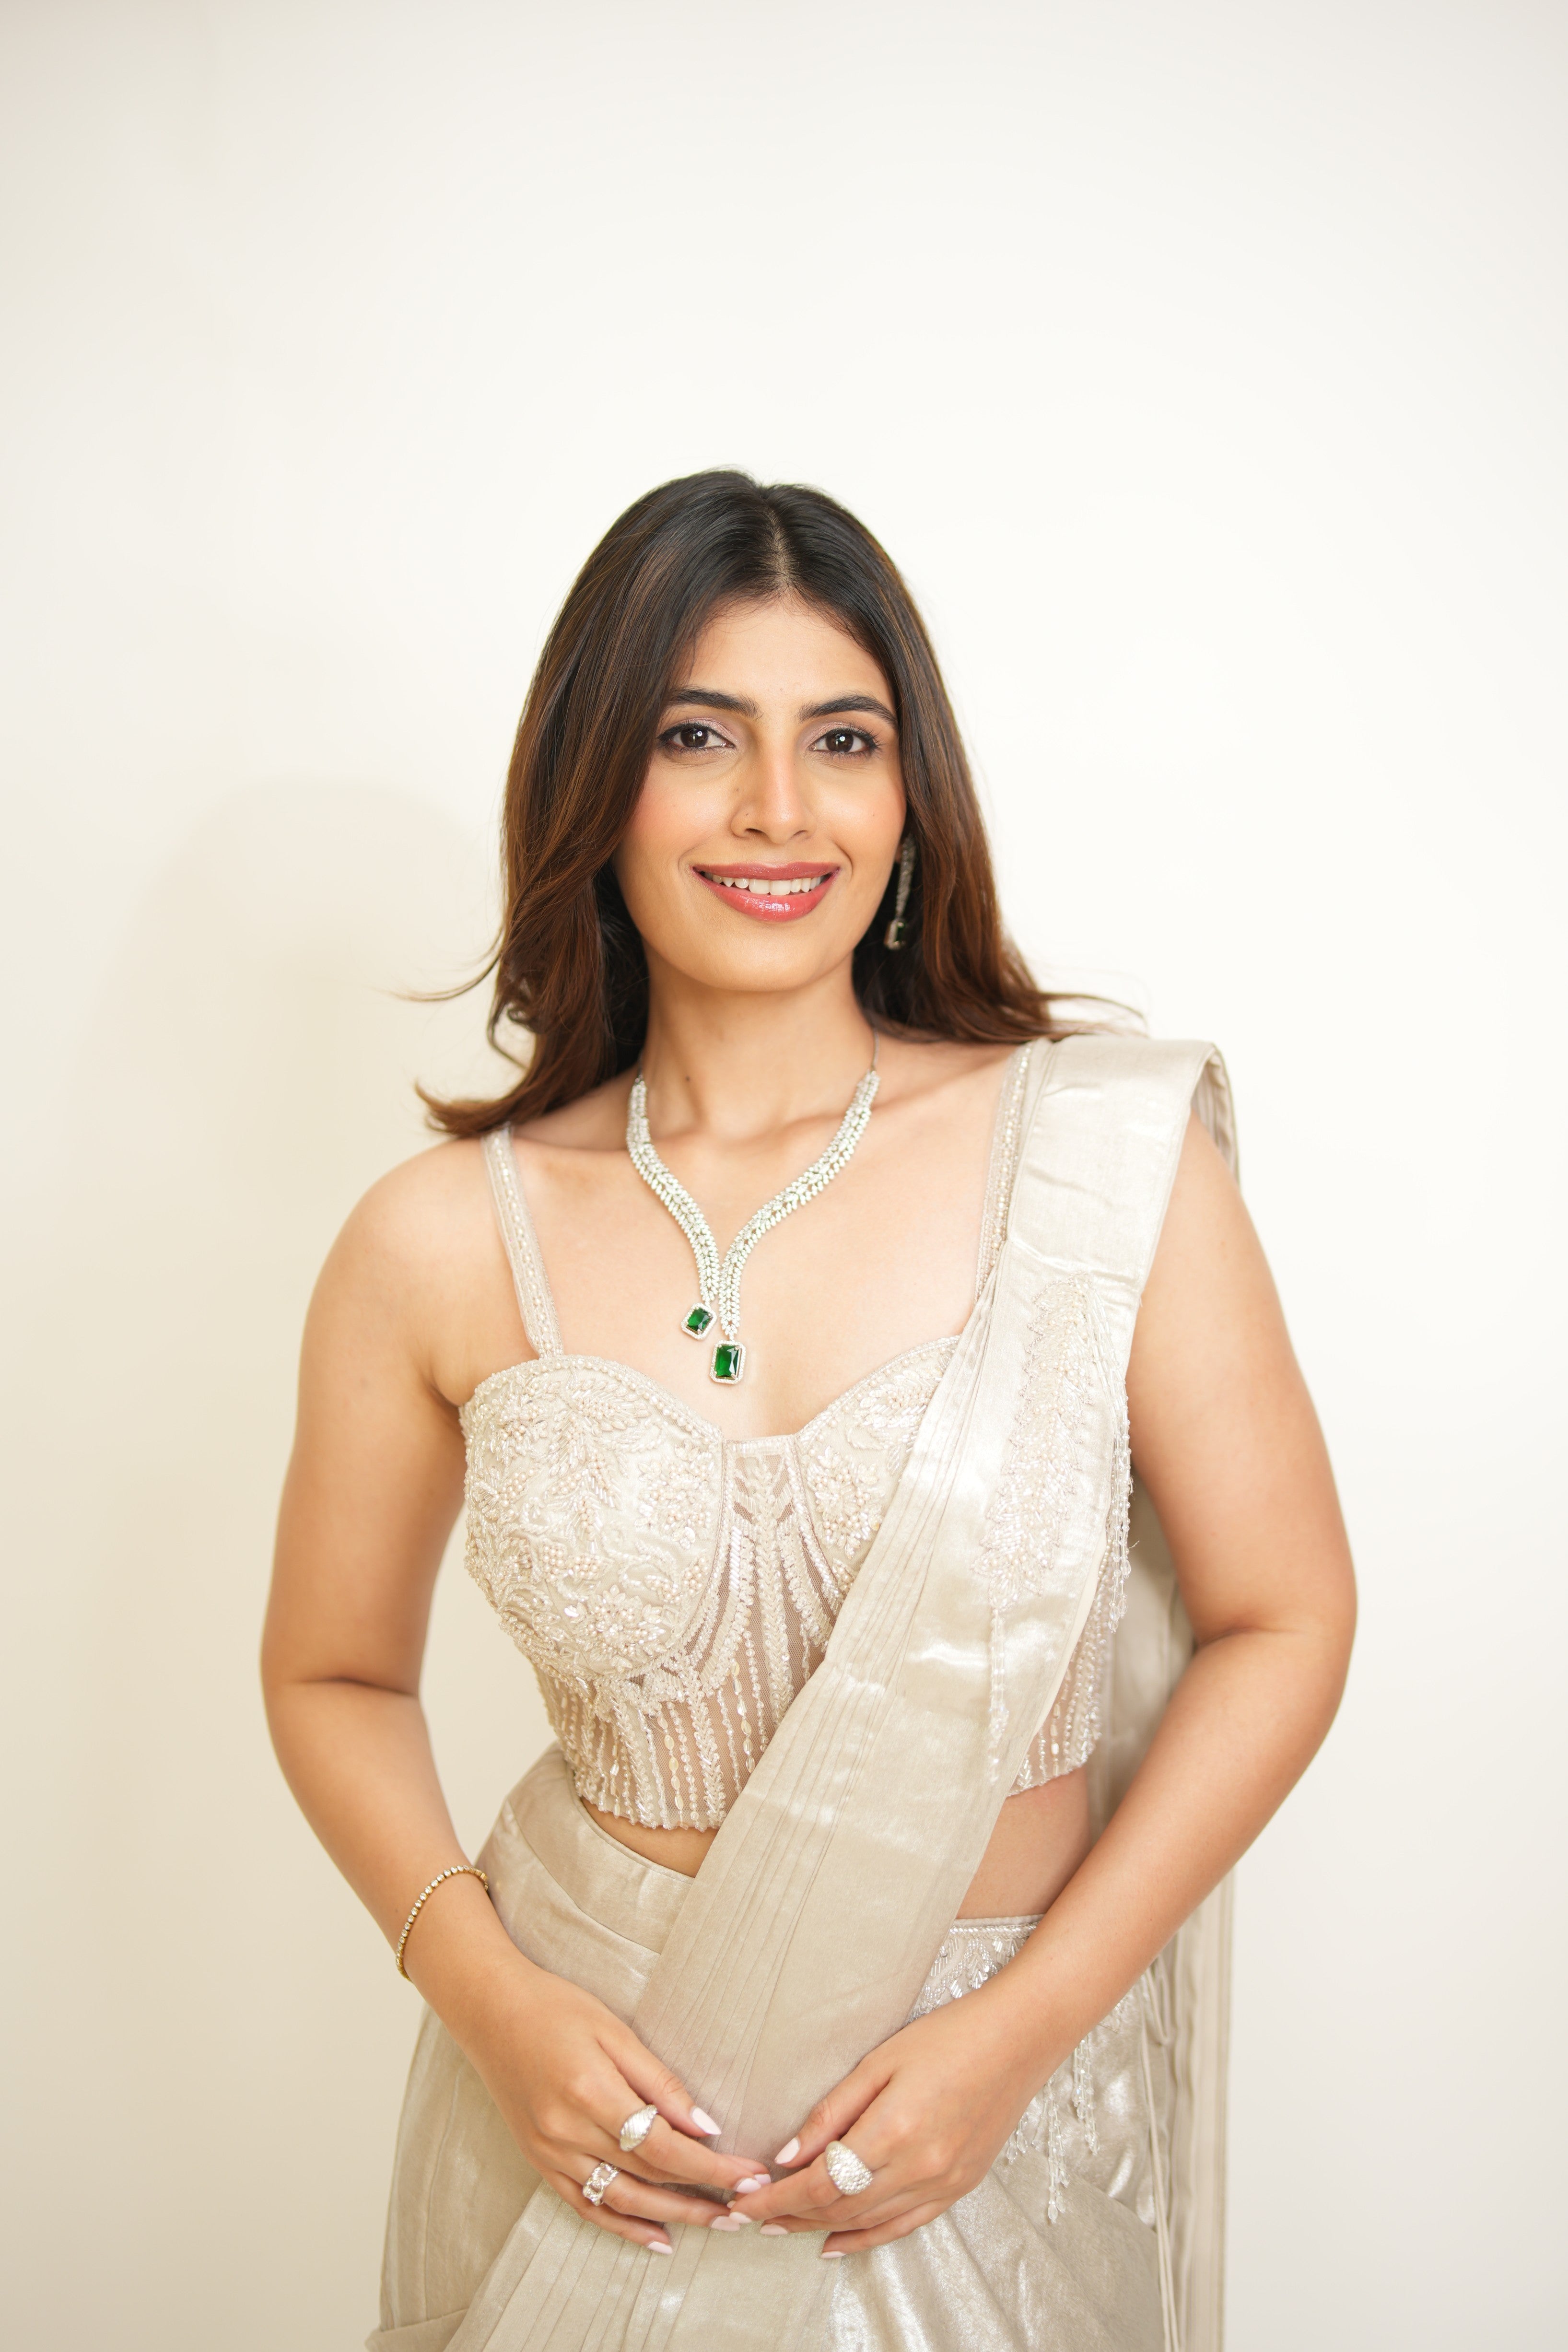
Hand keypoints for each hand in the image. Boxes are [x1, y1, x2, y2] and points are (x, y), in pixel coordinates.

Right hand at [467, 1959, 773, 2254]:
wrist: (490, 2010)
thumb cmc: (556, 2008)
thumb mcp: (614, 2030)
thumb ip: (659, 2081)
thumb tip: (704, 2126)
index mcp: (590, 2093)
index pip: (664, 2146)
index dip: (711, 2167)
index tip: (749, 2175)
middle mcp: (567, 2132)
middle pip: (647, 2176)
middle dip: (702, 2196)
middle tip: (745, 2208)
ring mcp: (549, 2152)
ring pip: (620, 2199)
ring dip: (670, 2217)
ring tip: (714, 2224)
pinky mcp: (538, 2161)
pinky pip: (585, 2204)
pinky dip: (621, 2226)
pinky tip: (656, 2238)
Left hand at [732, 1977, 1060, 2254]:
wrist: (1018, 2038)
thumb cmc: (948, 2037)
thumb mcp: (880, 2061)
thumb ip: (832, 2112)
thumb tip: (788, 2155)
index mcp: (893, 2130)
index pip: (820, 2181)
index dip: (777, 2198)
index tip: (744, 2202)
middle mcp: (919, 2167)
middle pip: (839, 2207)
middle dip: (789, 2215)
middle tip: (750, 2217)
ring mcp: (943, 2183)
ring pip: (868, 2221)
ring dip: (820, 2228)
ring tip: (782, 2228)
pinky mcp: (959, 2187)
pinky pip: (905, 2225)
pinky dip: (867, 2238)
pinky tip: (837, 2241)